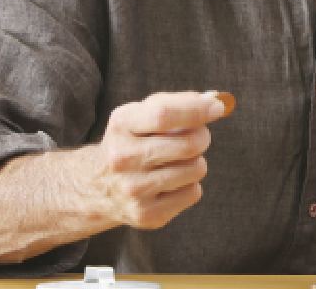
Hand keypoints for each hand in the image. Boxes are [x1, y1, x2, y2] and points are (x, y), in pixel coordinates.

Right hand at [94, 91, 231, 229]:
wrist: (97, 186)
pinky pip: (193, 193)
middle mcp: (122, 158)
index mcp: (121, 125)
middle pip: (187, 144)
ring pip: (195, 169)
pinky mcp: (146, 213)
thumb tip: (213, 101)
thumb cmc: (133, 141)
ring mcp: (133, 189)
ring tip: (179, 161)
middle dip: (203, 136)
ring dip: (196, 161)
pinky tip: (171, 183)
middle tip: (200, 136)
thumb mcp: (141, 115)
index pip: (164, 114)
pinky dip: (190, 184)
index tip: (218, 107)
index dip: (197, 109)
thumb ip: (176, 103)